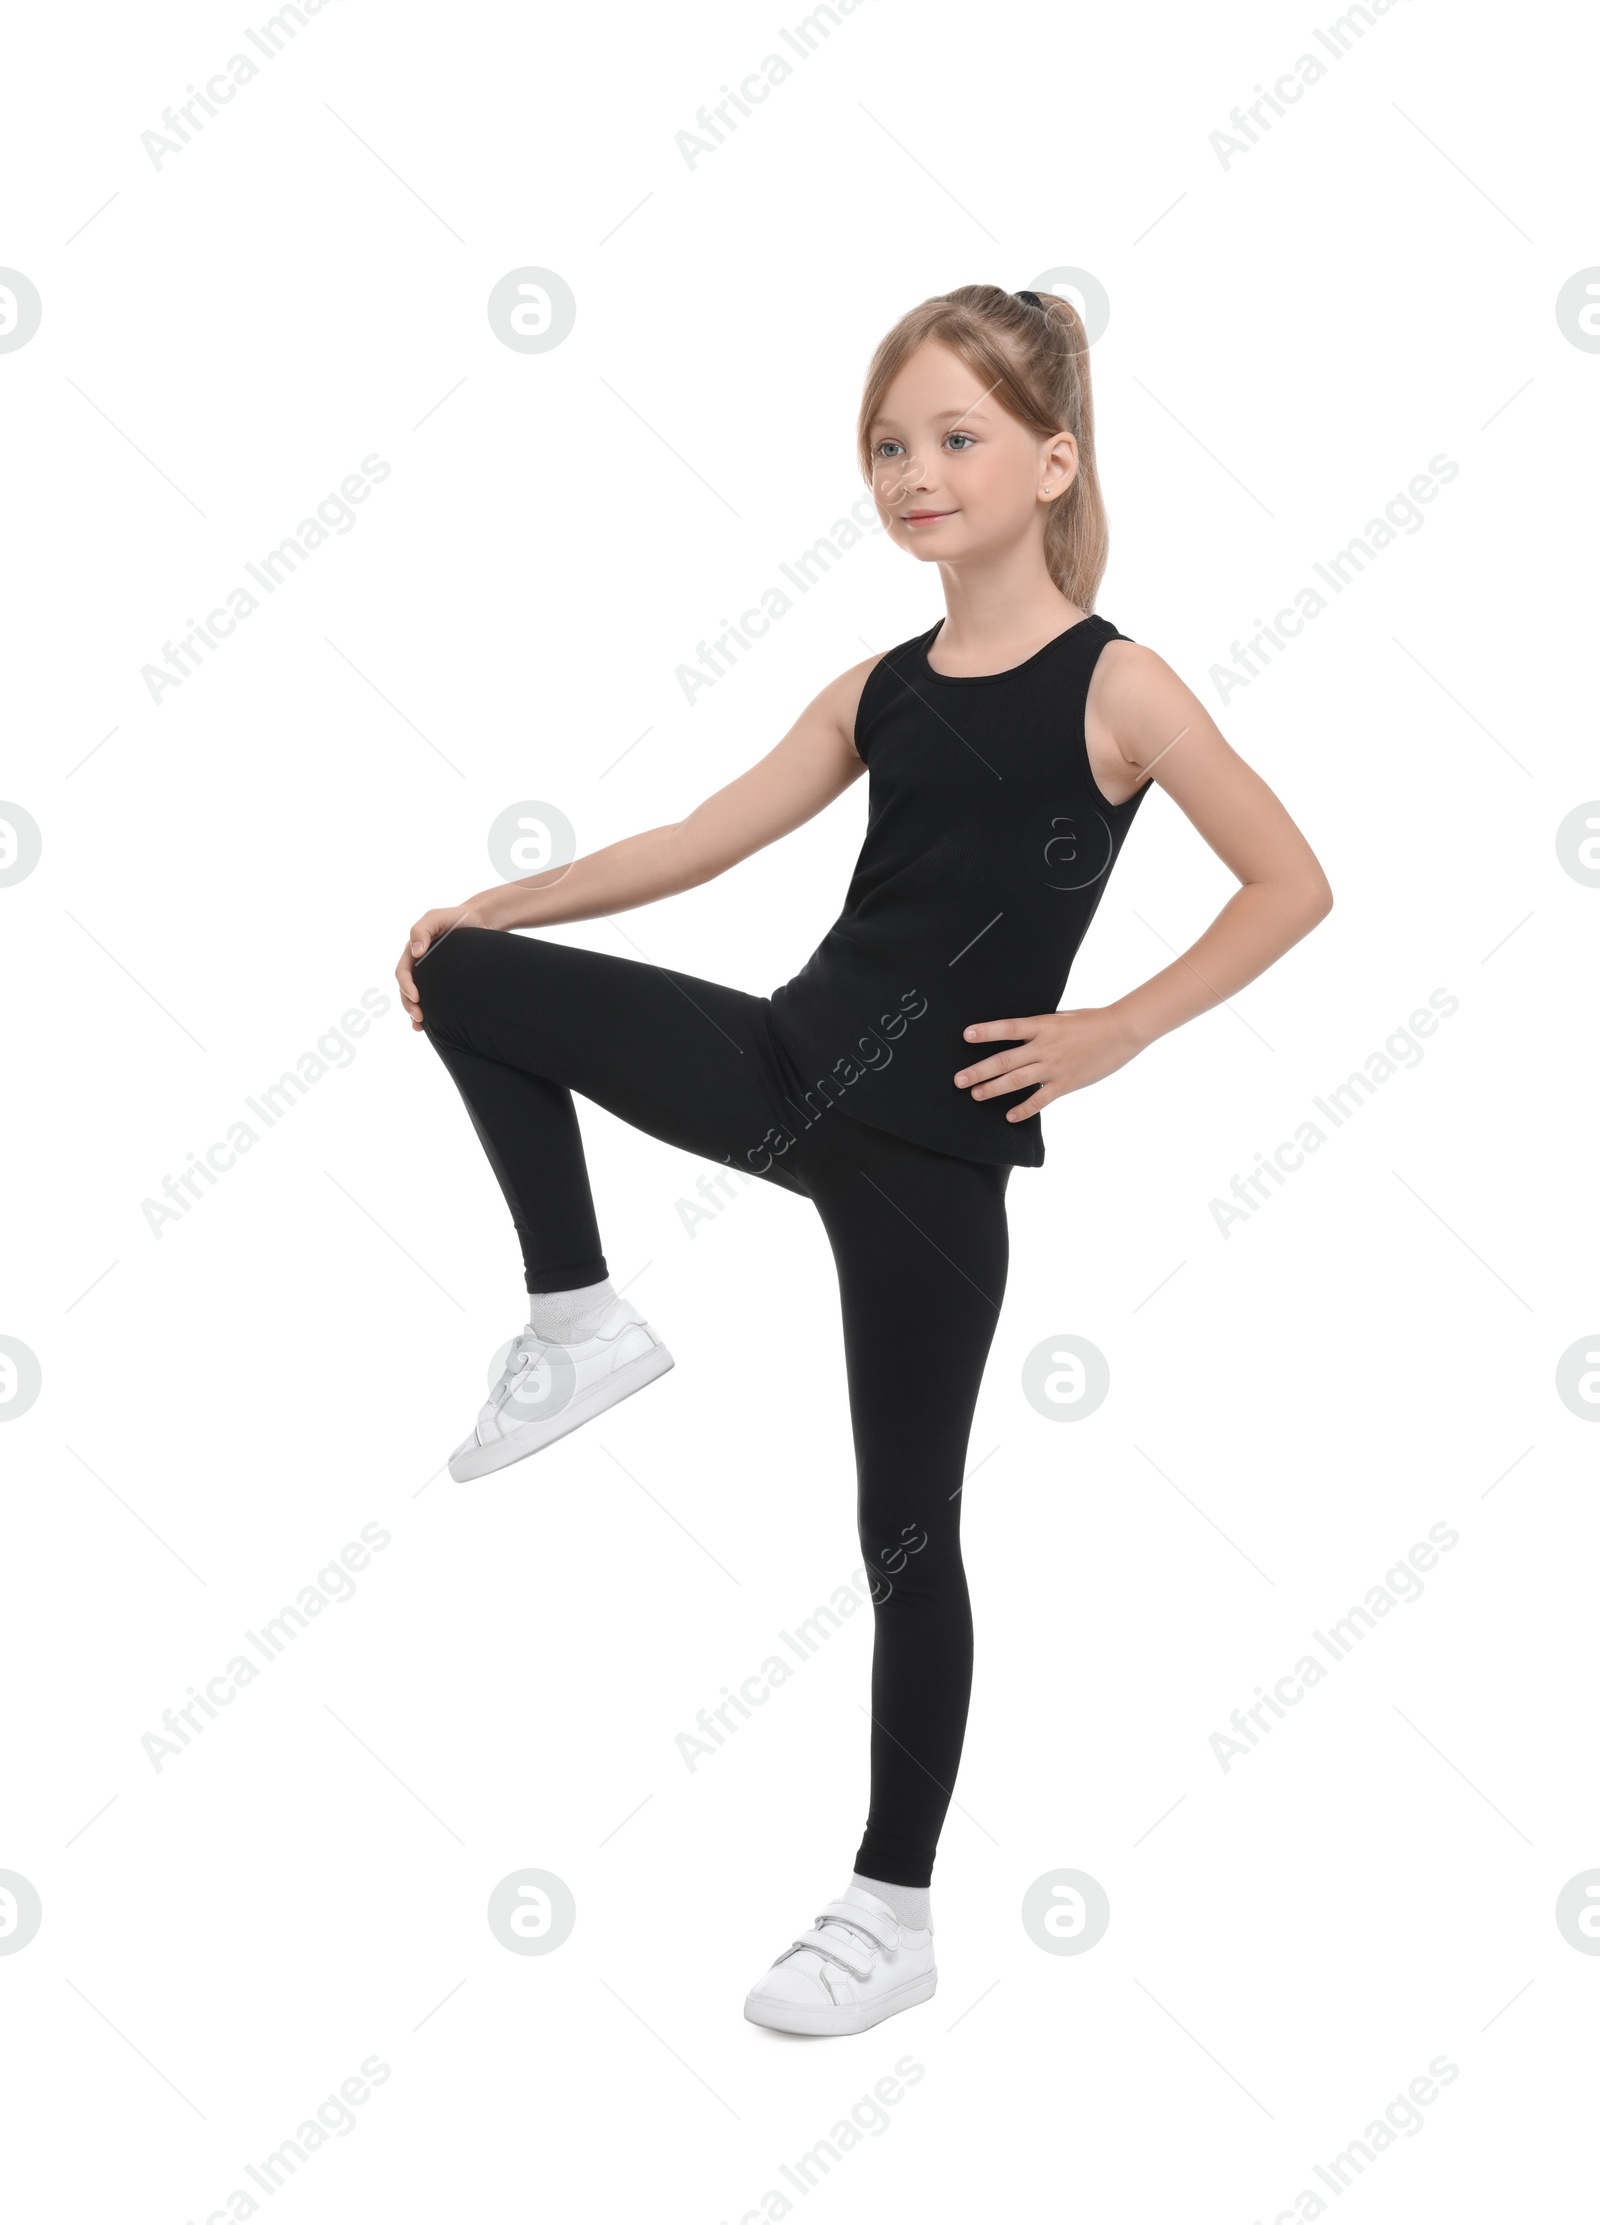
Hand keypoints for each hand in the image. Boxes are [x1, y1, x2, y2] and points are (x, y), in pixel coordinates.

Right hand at [396, 898, 497, 1030]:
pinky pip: (433, 998)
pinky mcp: (443, 982)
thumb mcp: (436, 917)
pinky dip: (430, 1012)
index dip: (405, 986)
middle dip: (409, 1005)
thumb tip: (415, 952)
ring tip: (420, 1026)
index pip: (403, 972)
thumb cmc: (455, 917)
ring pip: (417, 997)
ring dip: (415, 1012)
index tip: (416, 997)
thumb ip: (421, 930)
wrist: (479, 921)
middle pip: (406, 989)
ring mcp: (430, 975)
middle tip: (419, 1017)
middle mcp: (418, 965)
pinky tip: (432, 1024)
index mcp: (412, 952)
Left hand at [953, 1006, 1144, 1121]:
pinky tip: (1009, 1116)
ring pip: (1017, 1081)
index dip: (986, 1032)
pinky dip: (1024, 1109)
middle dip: (979, 1071)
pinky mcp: (1066, 1083)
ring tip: (975, 1094)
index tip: (966, 1036)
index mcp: (1043, 1025)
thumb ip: (1039, 1028)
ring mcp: (1055, 1067)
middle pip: (1005, 1060)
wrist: (1121, 1031)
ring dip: (993, 1089)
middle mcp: (1045, 1047)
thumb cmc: (1091, 1021)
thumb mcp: (1061, 1017)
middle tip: (958, 1080)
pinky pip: (1040, 1100)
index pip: (1009, 1028)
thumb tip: (1018, 1034)